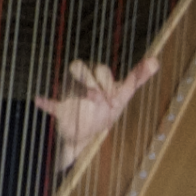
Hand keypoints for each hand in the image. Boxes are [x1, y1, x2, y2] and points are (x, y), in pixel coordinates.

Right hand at [34, 58, 157, 167]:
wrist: (87, 134)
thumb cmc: (106, 110)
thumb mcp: (123, 95)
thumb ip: (137, 78)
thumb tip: (156, 60)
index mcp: (96, 76)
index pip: (101, 69)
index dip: (108, 81)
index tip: (114, 97)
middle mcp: (82, 80)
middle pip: (82, 67)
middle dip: (93, 79)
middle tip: (103, 97)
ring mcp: (70, 93)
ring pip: (67, 78)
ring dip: (78, 84)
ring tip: (91, 95)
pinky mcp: (60, 109)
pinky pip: (50, 103)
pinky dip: (45, 102)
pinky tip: (39, 100)